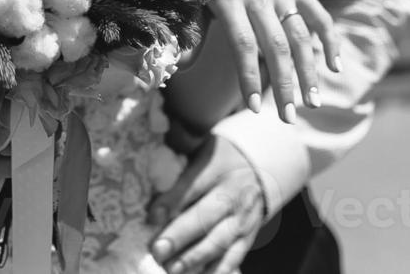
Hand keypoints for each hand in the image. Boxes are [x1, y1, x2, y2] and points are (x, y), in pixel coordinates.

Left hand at [147, 136, 268, 273]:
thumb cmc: (219, 158)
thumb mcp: (201, 148)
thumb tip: (149, 173)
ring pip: (220, 241)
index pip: (193, 185)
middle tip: (158, 250)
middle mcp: (233, 194)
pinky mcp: (248, 237)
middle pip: (206, 217)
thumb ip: (178, 158)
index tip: (152, 216)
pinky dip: (217, 270)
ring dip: (195, 258)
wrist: (260, 167)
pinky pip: (234, 257)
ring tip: (172, 269)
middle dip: (181, 236)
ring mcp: (243, 219)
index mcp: (218, 168)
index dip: (172, 201)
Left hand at [191, 0, 340, 122]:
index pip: (243, 44)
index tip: (255, 109)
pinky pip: (318, 15)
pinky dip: (328, 40)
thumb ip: (190, 31)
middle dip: (283, 85)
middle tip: (288, 119)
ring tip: (313, 103)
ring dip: (308, 71)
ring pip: (299, 35)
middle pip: (275, 47)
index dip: (249, 77)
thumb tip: (180, 67)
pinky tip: (333, 68)